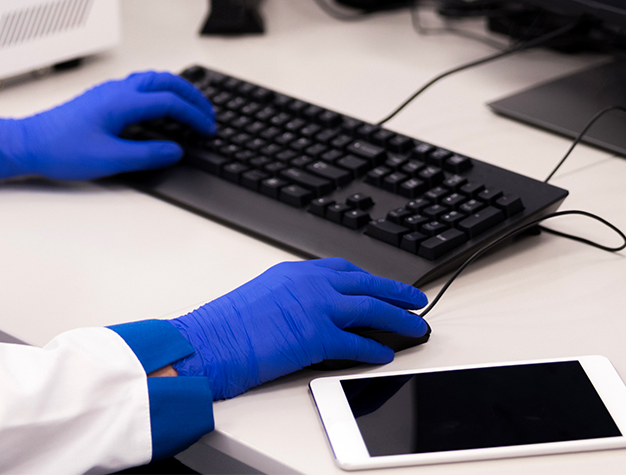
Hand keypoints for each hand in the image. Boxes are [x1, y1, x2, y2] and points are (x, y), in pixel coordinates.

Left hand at [0, 71, 214, 180]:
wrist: (28, 143)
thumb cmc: (60, 149)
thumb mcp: (109, 159)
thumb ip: (147, 154)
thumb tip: (174, 150)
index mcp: (123, 102)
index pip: (170, 102)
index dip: (195, 115)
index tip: (208, 129)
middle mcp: (117, 91)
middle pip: (166, 81)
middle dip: (192, 95)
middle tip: (208, 112)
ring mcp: (108, 92)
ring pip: (152, 80)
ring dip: (175, 90)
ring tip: (190, 106)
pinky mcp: (101, 98)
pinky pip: (139, 86)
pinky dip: (159, 92)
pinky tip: (159, 107)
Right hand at [170, 259, 427, 400]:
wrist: (208, 343)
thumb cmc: (225, 327)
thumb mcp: (260, 297)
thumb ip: (289, 298)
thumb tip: (308, 314)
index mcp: (294, 273)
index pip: (342, 270)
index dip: (368, 278)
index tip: (382, 284)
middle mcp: (309, 284)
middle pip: (366, 283)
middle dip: (395, 291)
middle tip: (416, 298)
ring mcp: (316, 308)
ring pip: (371, 308)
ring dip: (398, 318)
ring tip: (416, 325)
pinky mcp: (317, 337)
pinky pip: (357, 343)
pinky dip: (375, 349)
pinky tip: (386, 354)